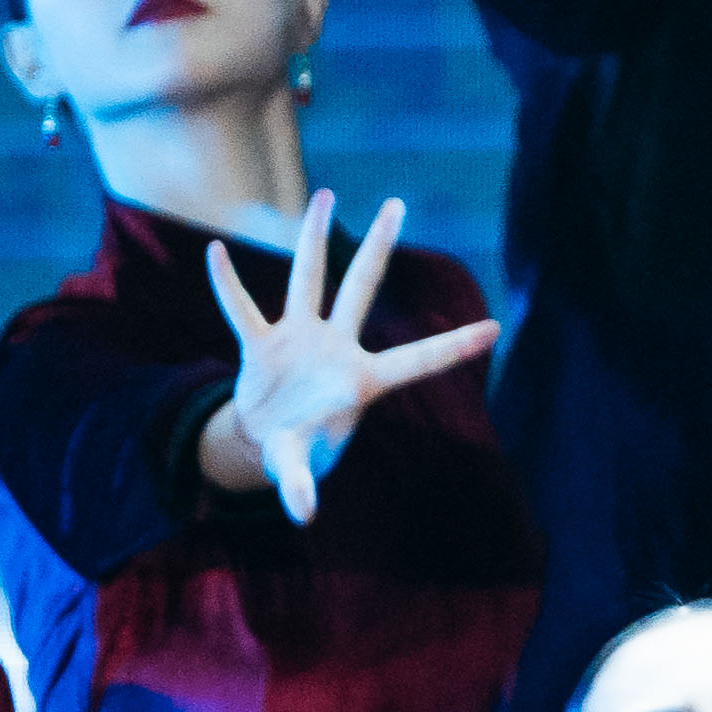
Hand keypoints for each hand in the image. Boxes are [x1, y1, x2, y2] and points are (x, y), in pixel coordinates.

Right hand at [199, 192, 494, 525]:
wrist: (267, 439)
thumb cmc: (300, 449)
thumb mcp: (299, 467)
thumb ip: (302, 485)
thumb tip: (303, 515)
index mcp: (361, 381)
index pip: (416, 360)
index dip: (453, 348)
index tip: (495, 329)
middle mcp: (336, 347)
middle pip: (361, 287)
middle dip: (378, 248)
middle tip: (398, 203)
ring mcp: (300, 338)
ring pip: (308, 277)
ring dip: (313, 240)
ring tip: (324, 196)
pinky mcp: (262, 341)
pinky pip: (242, 308)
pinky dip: (227, 284)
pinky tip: (215, 251)